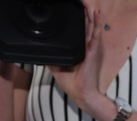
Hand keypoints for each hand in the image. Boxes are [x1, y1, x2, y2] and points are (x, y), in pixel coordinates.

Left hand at [48, 1, 106, 115]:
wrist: (82, 94)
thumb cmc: (73, 83)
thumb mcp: (58, 68)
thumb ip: (52, 57)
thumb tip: (40, 51)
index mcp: (80, 48)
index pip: (79, 28)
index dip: (77, 17)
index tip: (72, 7)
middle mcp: (87, 45)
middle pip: (86, 22)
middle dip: (83, 10)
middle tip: (80, 0)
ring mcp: (91, 47)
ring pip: (91, 24)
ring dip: (89, 11)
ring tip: (86, 1)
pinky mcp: (93, 51)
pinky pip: (96, 33)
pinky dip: (96, 22)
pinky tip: (95, 12)